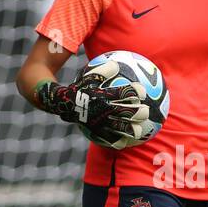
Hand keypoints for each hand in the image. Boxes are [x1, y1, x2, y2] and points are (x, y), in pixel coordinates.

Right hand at [35, 61, 149, 143]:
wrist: (61, 102)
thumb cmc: (78, 87)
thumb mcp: (89, 75)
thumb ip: (103, 70)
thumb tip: (116, 63)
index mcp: (105, 95)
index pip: (125, 92)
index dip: (136, 91)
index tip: (143, 92)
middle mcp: (104, 109)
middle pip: (127, 112)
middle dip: (139, 112)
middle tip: (146, 112)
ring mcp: (100, 121)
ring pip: (120, 128)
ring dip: (132, 130)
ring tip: (139, 132)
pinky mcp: (95, 131)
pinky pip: (107, 139)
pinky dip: (116, 142)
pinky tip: (123, 143)